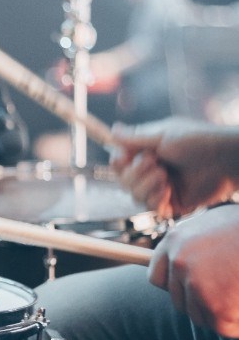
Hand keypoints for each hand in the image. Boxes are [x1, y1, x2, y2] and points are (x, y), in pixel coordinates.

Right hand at [110, 118, 238, 217]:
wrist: (227, 160)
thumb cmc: (199, 141)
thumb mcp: (163, 134)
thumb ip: (135, 137)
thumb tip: (113, 130)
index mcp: (146, 152)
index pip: (118, 162)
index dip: (118, 162)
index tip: (127, 157)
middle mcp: (150, 171)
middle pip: (123, 181)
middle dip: (134, 174)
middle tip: (154, 162)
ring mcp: (160, 188)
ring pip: (134, 196)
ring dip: (146, 186)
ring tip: (164, 176)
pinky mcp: (172, 203)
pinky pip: (151, 208)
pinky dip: (155, 199)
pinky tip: (167, 189)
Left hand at [148, 204, 238, 337]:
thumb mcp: (214, 224)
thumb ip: (195, 244)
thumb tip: (184, 264)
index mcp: (175, 240)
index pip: (157, 277)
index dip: (175, 286)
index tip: (190, 289)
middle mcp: (179, 262)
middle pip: (179, 301)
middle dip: (200, 302)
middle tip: (228, 291)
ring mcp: (197, 285)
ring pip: (199, 316)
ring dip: (220, 313)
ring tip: (238, 292)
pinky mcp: (218, 307)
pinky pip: (222, 327)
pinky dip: (236, 323)